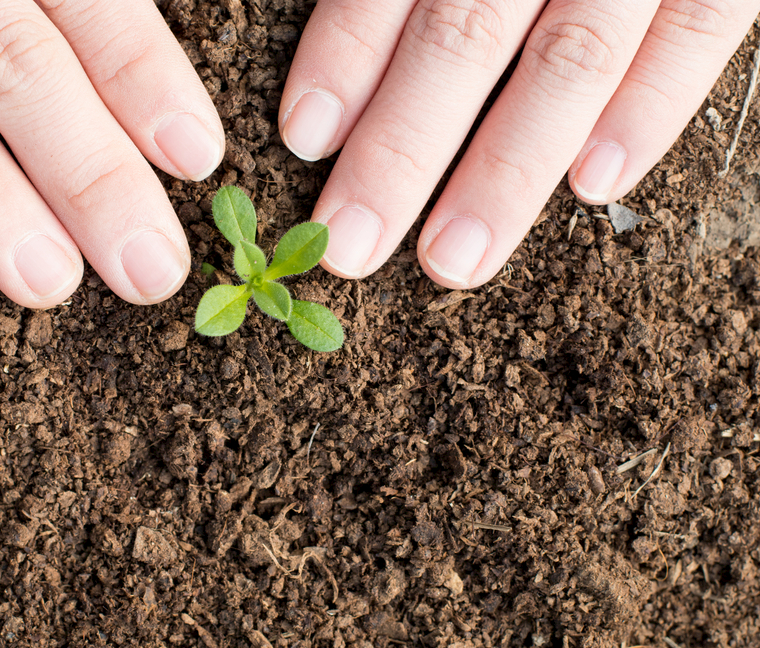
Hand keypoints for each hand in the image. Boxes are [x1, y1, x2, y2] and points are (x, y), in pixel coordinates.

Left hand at [279, 1, 759, 287]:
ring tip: (452, 259)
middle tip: (351, 243)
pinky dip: (650, 111)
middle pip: (465, 35)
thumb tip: (340, 64)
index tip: (304, 139)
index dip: (347, 54)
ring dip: (506, 170)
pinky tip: (593, 187)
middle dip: (401, 151)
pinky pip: (697, 34)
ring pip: (572, 59)